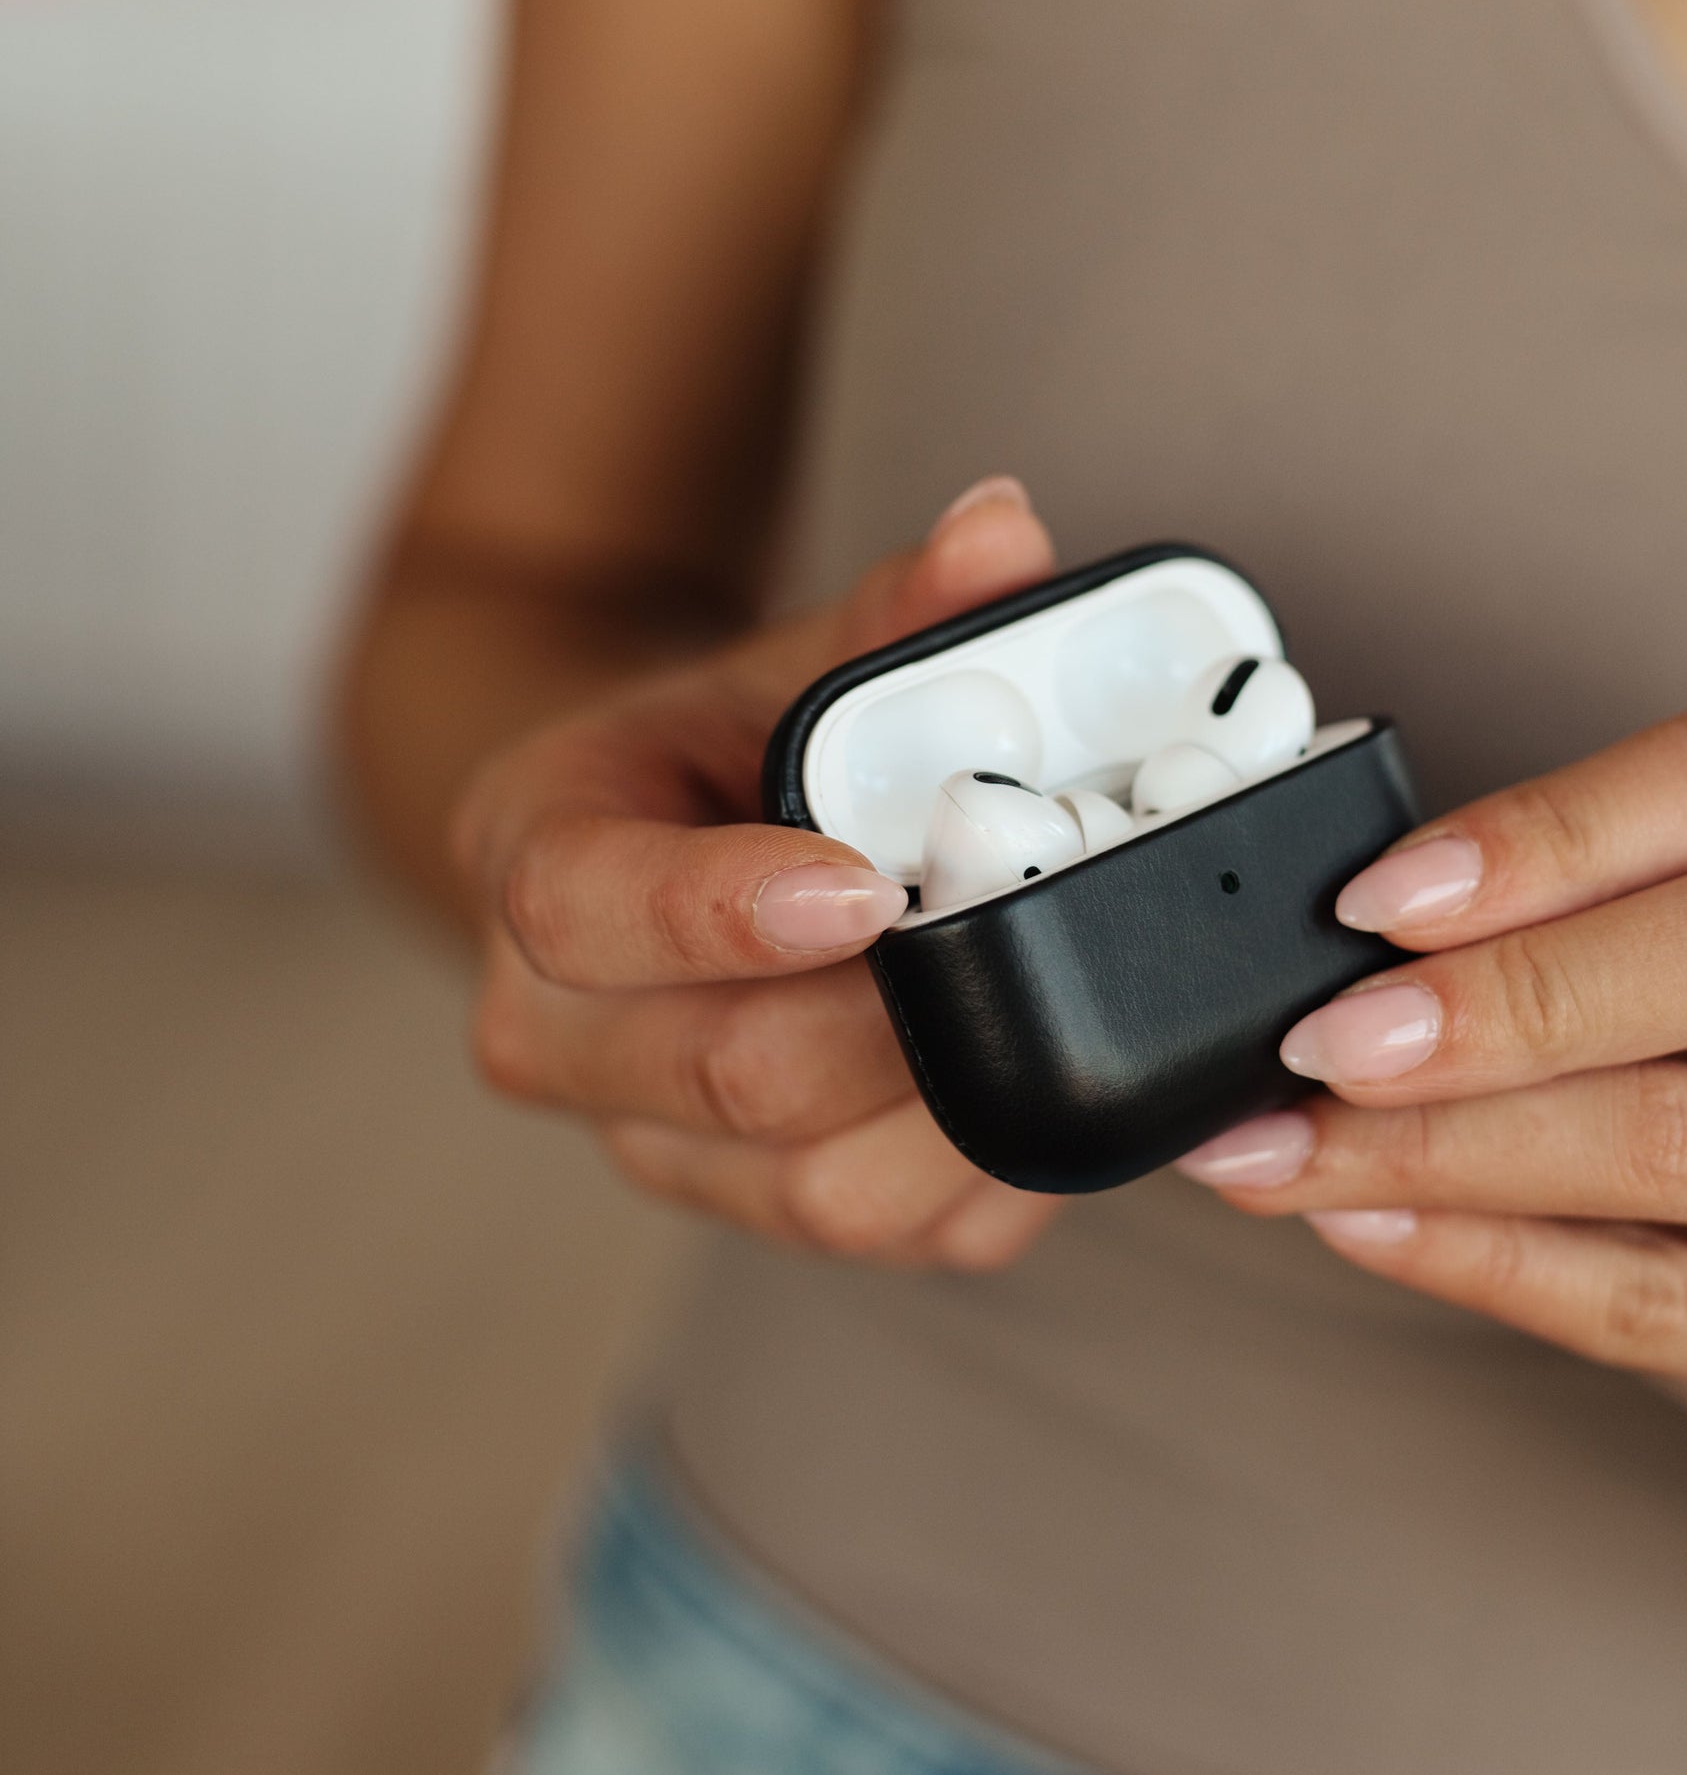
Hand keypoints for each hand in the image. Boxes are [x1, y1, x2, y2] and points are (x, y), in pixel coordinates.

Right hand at [456, 478, 1062, 1269]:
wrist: (665, 853)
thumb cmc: (726, 752)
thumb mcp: (787, 658)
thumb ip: (898, 608)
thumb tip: (1003, 532)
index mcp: (535, 866)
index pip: (587, 912)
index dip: (727, 913)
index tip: (865, 883)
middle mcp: (561, 1034)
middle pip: (731, 1072)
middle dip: (904, 1015)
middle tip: (1030, 932)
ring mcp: (655, 1147)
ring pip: (818, 1191)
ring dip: (964, 1107)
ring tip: (1064, 1004)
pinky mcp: (759, 1213)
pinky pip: (893, 1241)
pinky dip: (1001, 1175)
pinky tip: (1062, 1082)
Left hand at [1179, 703, 1686, 1672]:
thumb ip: (1613, 956)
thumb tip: (1360, 949)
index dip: (1556, 823)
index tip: (1382, 894)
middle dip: (1510, 983)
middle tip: (1329, 1036)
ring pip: (1682, 1134)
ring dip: (1440, 1138)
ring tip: (1293, 1146)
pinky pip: (1657, 1303)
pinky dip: (1479, 1258)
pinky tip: (1368, 1227)